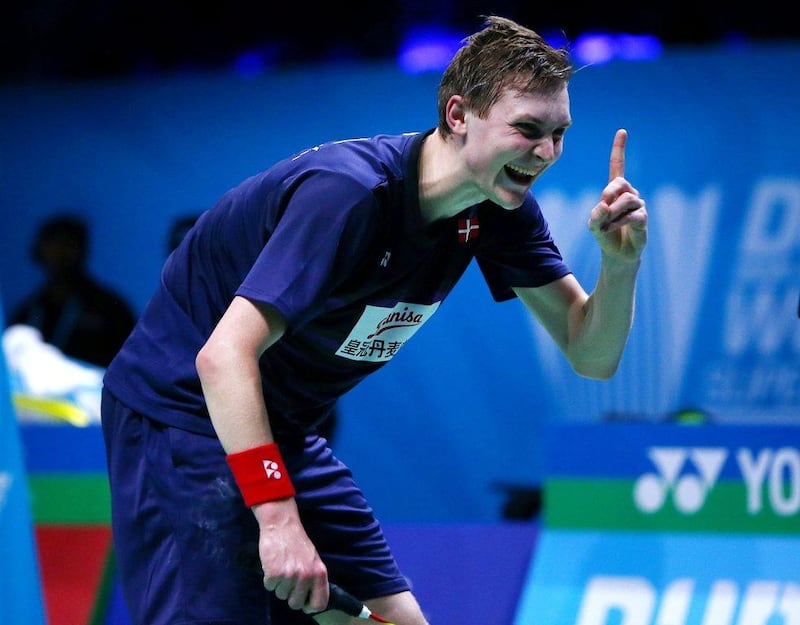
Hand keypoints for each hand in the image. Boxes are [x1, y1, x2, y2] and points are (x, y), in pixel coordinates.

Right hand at [253, 498, 329, 613]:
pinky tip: (272, 565)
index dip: (310, 606)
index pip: (319, 603)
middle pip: (295, 604)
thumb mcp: (313, 560)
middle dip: (290, 595)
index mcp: (319, 573)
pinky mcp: (274, 573)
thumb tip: (310, 602)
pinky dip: (268, 579)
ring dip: (278, 585)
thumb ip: (314, 579)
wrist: (282, 524)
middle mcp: (306, 576)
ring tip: (281, 567)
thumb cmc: (298, 542)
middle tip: (288, 580)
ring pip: (280, 595)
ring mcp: (290, 575)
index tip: (304, 602)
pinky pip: (269, 587)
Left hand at [588, 129, 647, 260]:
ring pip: (626, 200)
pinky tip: (611, 229)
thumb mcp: (593, 224)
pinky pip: (632, 215)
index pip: (618, 166)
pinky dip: (618, 222)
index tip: (622, 131)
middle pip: (621, 183)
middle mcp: (629, 194)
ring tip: (606, 226)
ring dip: (612, 214)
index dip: (619, 150)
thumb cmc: (604, 234)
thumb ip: (595, 215)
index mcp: (615, 191)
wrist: (616, 254)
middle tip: (602, 209)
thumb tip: (605, 205)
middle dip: (608, 195)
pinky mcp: (643, 218)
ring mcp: (638, 205)